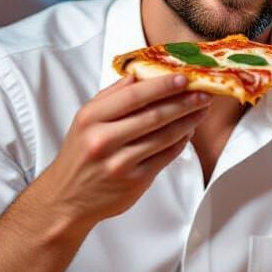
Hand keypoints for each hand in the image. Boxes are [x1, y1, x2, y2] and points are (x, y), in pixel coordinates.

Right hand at [38, 74, 211, 228]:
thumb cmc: (80, 154)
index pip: (133, 96)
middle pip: (154, 116)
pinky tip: (188, 131)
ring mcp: (120, 162)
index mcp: (91, 118)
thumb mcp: (86, 120)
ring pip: (164, 136)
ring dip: (188, 121)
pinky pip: (166, 156)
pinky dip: (181, 142)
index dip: (163, 86)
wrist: (68, 198)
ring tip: (202, 109)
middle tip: (204, 93)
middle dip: (184, 102)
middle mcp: (103, 140)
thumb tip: (140, 73)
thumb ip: (112, 96)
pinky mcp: (134, 181)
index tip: (184, 78)